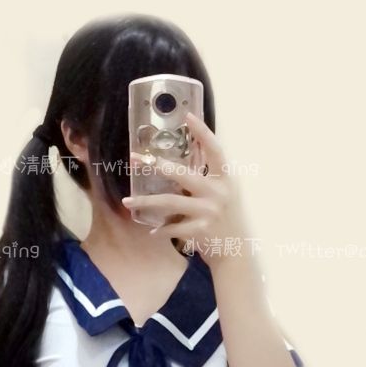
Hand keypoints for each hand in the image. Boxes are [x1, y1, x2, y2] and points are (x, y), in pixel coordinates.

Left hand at [122, 113, 248, 245]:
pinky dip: (161, 229)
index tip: (187, 116)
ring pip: (170, 202)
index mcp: (225, 178)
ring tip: (128, 201)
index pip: (215, 150)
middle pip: (183, 175)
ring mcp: (209, 212)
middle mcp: (218, 192)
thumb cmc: (225, 217)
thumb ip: (207, 177)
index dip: (202, 132)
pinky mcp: (200, 230)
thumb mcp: (223, 192)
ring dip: (146, 202)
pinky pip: (173, 227)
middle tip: (135, 158)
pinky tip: (152, 230)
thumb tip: (183, 159)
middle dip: (157, 165)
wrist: (237, 250)